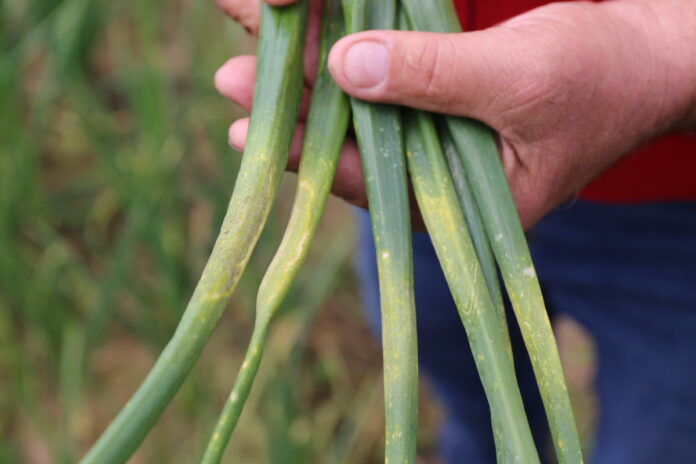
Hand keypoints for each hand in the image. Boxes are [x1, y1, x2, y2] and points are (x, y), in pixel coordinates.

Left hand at [215, 0, 695, 227]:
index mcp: (454, 200)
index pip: (362, 180)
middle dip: (291, 106)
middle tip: (231, 79)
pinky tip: (310, 37)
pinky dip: (345, 51)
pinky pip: (381, 75)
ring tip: (251, 46)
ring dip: (307, 71)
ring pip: (356, 102)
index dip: (301, 149)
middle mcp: (434, 172)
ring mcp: (434, 134)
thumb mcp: (519, 80)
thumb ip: (434, 78)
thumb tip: (346, 67)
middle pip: (347, 140)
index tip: (244, 123)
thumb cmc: (599, 79)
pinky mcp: (438, 95)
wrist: (645, 57)